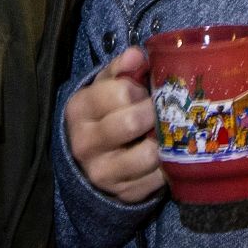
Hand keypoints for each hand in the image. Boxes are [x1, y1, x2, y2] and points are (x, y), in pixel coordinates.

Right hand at [63, 46, 163, 205]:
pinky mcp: (123, 193)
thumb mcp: (105, 86)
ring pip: (148, 155)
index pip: (119, 92)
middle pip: (132, 122)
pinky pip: (157, 178)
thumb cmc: (104, 112)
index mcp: (79, 110)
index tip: (145, 92)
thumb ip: (121, 68)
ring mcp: (103, 173)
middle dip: (155, 112)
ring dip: (164, 140)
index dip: (140, 89)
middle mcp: (84, 144)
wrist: (91, 156)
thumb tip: (137, 54)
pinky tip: (166, 153)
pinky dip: (168, 164)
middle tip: (161, 110)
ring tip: (166, 131)